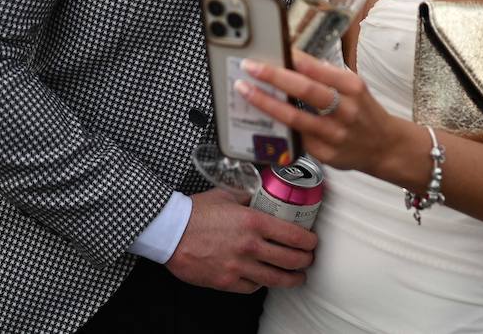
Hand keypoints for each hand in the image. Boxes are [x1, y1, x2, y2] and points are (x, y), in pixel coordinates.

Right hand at [165, 188, 316, 293]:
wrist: (170, 231)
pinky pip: (253, 287)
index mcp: (254, 222)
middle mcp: (250, 246)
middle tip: (309, 259)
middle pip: (291, 260)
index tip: (312, 242)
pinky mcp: (226, 281)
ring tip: (298, 277)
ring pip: (276, 279)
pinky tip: (266, 280)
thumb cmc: (196, 212)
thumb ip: (249, 198)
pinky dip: (263, 284)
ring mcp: (239, 266)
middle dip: (305, 261)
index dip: (309, 241)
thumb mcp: (227, 195)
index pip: (294, 235)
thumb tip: (262, 198)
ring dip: (292, 279)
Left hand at [237, 52, 408, 177]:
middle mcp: (345, 110)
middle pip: (305, 90)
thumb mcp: (354, 87)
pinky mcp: (325, 154)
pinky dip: (277, 125)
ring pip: (294, 117)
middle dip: (274, 77)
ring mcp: (334, 134)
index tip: (275, 49)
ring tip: (245, 90)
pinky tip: (260, 116)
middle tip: (250, 67)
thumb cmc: (364, 111)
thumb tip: (295, 61)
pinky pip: (296, 137)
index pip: (319, 69)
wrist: (386, 147)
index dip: (295, 60)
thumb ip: (327, 75)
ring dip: (266, 102)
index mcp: (352, 87)